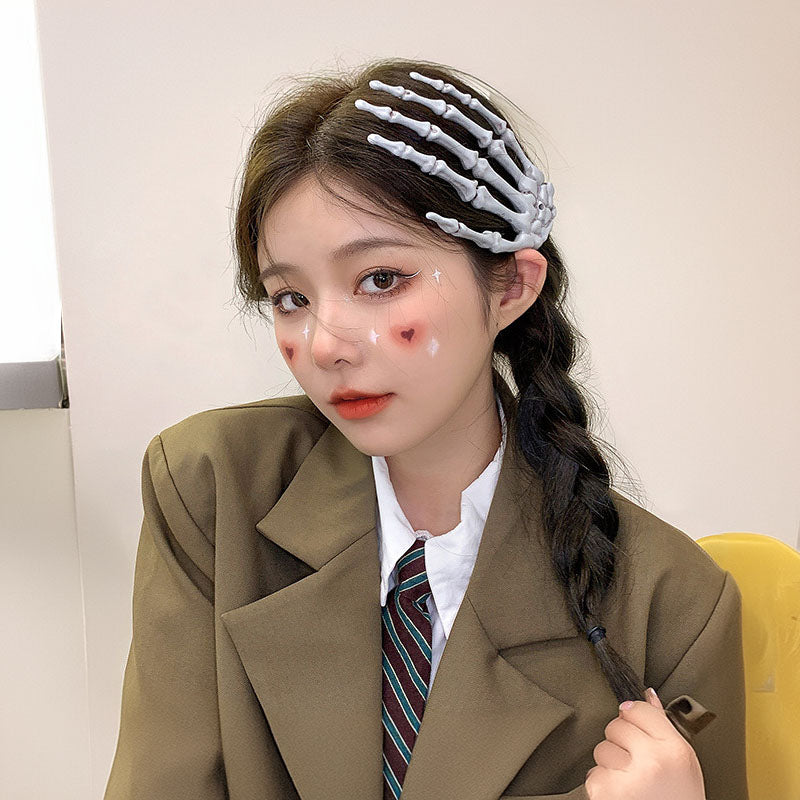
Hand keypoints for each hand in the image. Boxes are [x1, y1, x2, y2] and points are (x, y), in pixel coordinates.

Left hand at [584, 687, 706, 799]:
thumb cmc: (679, 799)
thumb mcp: (683, 763)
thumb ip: (663, 727)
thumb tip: (648, 694)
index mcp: (674, 750)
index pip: (638, 708)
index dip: (634, 718)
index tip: (638, 730)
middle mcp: (652, 761)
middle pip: (616, 724)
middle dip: (622, 742)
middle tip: (638, 764)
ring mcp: (627, 778)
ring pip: (601, 748)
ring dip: (611, 764)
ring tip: (632, 783)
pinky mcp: (606, 792)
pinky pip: (593, 772)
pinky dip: (603, 784)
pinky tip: (622, 794)